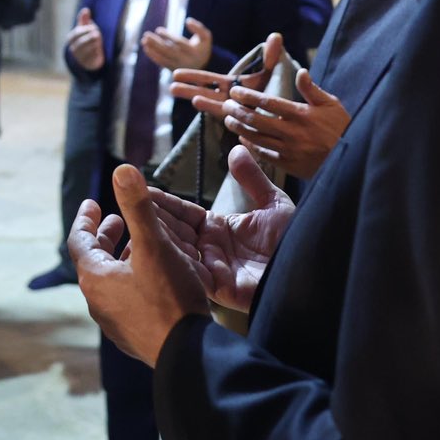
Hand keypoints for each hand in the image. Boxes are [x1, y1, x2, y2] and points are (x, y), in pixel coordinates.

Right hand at [66, 7, 105, 70]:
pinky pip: (91, 58)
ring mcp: (79, 57)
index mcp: (71, 38)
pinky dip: (95, 53)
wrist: (89, 58)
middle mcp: (73, 48)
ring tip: (99, 41)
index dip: (85, 30)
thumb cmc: (87, 39)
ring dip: (93, 45)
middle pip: (81, 43)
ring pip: (86, 51)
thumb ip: (84, 20)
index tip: (94, 27)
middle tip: (97, 34)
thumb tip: (86, 9)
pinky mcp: (87, 63)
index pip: (76, 33)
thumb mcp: (85, 29)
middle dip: (90, 38)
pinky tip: (99, 50)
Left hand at [68, 163, 211, 364]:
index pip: (79, 241)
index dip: (85, 219)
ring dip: (120, 259)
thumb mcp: (155, 246)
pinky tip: (153, 279)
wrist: (186, 354)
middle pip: (94, 261)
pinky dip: (131, 280)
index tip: (92, 203)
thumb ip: (138, 207)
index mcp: (95, 278)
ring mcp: (113, 322)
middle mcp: (97, 301)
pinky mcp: (132, 335)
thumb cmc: (169, 298)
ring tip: (138, 244)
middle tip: (116, 220)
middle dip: (105, 237)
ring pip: (110, 281)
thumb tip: (122, 170)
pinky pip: (124, 300)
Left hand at [142, 17, 212, 70]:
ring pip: (163, 57)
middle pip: (168, 51)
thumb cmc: (202, 47)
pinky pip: (162, 63)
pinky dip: (153, 56)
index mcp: (194, 52)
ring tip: (143, 40)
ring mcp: (179, 67)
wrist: (203, 65)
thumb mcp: (205, 37)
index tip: (158, 30)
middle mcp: (186, 61)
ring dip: (152, 49)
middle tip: (146, 35)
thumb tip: (188, 21)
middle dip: (156, 43)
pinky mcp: (173, 70)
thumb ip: (198, 28)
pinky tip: (146, 48)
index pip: (179, 44)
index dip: (168, 36)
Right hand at [144, 146, 297, 310]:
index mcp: (219, 230)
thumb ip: (252, 178)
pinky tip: (157, 248)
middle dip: (149, 218)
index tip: (139, 188)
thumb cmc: (296, 240)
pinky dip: (173, 261)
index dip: (162, 202)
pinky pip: (190, 273)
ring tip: (134, 222)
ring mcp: (213, 270)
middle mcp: (211, 250)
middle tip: (125, 203)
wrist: (313, 267)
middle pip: (173, 232)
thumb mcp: (273, 203)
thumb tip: (236, 150)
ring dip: (156, 238)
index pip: (183, 213)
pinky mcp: (219, 288)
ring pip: (176, 252)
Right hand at [171, 33, 283, 105]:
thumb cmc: (276, 92)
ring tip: (178, 94)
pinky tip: (198, 102)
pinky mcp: (238, 121)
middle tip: (171, 86)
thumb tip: (276, 35)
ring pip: (211, 103)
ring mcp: (232, 110)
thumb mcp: (271, 73)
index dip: (194, 77)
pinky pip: (223, 114)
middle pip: (205, 91)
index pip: (209, 80)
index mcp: (232, 85)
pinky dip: (211, 107)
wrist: (284, 113)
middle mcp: (229, 97)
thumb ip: (270, 56)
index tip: (177, 74)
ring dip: (195, 97)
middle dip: (189, 89)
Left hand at [218, 69, 349, 177]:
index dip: (248, 96)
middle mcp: (293, 133)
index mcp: (302, 114)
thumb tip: (300, 72)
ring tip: (229, 120)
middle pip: (257, 120)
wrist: (353, 159)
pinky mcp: (290, 165)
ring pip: (257, 138)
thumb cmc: (342, 128)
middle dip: (238, 111)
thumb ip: (312, 89)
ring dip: (240, 128)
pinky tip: (242, 138)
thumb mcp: (331, 104)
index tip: (235, 91)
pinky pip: (265, 155)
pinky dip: (251, 146)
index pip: (268, 102)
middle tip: (226, 105)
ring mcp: (290, 151)